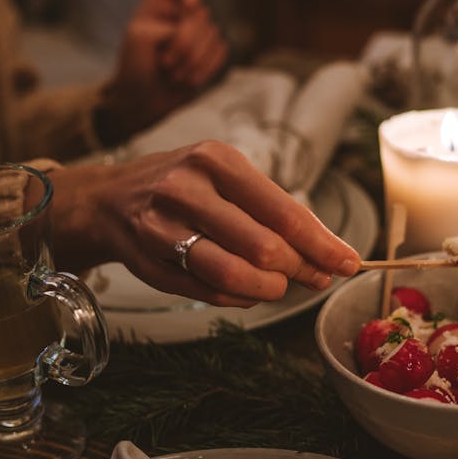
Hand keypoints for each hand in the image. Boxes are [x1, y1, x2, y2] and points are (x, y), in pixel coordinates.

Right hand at [47, 141, 360, 306]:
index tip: (348, 262)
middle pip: (263, 248)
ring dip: (268, 290)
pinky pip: (207, 291)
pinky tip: (248, 292)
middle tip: (315, 278)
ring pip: (232, 274)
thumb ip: (273, 211)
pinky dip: (238, 298)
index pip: (283, 211)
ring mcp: (161, 228)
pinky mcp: (149, 263)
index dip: (321, 244)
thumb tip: (328, 254)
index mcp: (215, 160)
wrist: (109, 199)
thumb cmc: (186, 186)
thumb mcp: (226, 176)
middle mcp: (185, 189)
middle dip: (298, 269)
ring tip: (279, 287)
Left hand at [102, 0, 228, 138]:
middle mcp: (185, 13)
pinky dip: (203, 70)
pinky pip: (221, 53)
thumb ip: (170, 25)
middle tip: (164, 63)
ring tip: (171, 74)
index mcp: (164, 0)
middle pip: (202, 14)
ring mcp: (200, 33)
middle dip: (184, 43)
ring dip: (191, 61)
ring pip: (214, 36)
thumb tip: (202, 32)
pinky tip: (186, 79)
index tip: (188, 5)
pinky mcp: (211, 54)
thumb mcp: (139, 38)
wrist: (141, 101)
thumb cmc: (133, 68)